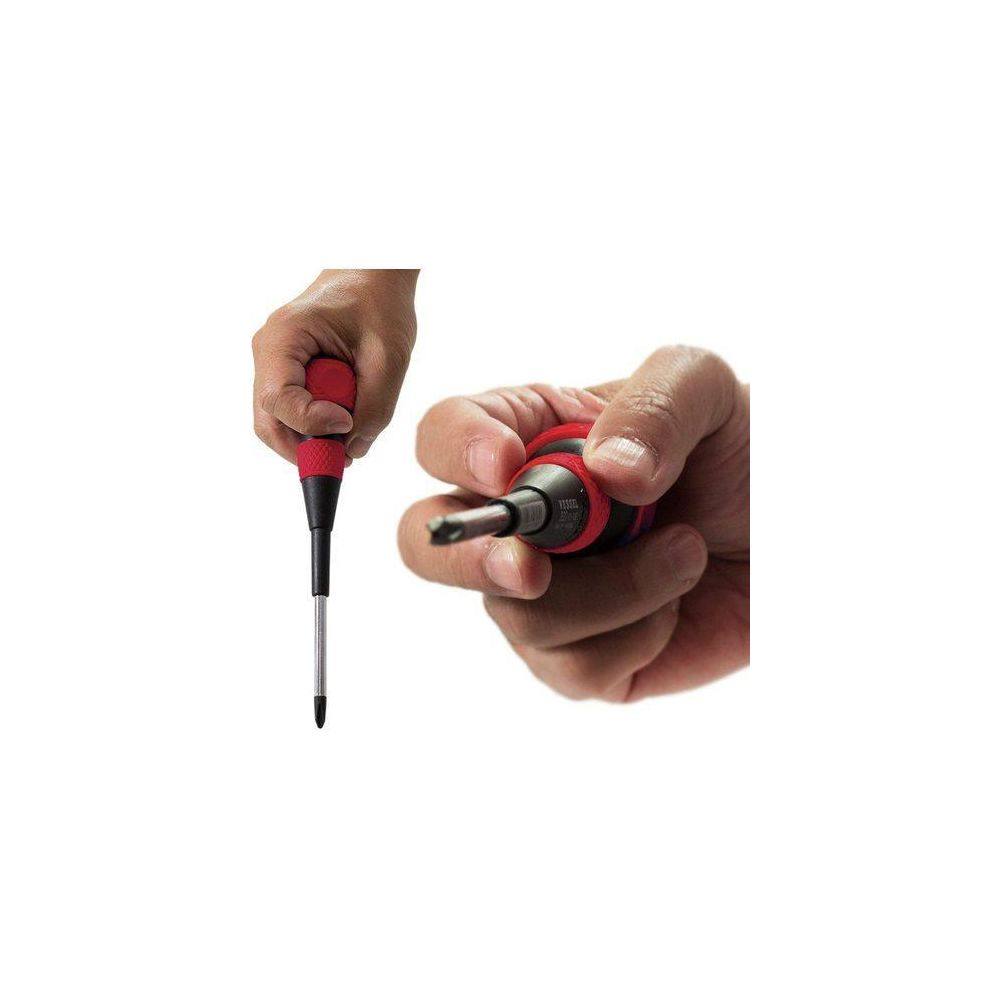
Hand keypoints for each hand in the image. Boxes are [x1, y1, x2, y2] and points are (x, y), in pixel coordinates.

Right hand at [252, 269, 417, 461]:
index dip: (312, 423)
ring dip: (314, 437)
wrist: (374, 275)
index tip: (348, 421)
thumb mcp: (390, 357)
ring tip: (353, 423)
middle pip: (268, 422)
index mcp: (284, 337)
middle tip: (346, 457)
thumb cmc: (381, 304)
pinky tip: (348, 411)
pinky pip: (293, 414)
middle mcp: (269, 353)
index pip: (278, 400)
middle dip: (305, 448)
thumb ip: (376, 407)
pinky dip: (318, 425)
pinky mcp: (288, 375)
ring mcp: (274, 366)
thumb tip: (354, 450)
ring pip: (279, 423)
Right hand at [398, 347, 748, 701]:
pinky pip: (572, 669)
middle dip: (468, 558)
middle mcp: (523, 518)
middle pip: (427, 543)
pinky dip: (635, 635)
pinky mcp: (585, 657)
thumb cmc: (748, 447)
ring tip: (686, 553)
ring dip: (613, 590)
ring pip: (516, 615)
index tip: (507, 466)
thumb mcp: (707, 391)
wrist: (800, 530)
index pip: (444, 437)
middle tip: (530, 567)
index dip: (457, 452)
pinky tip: (676, 603)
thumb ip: (654, 407)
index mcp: (530, 437)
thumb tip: (605, 474)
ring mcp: (548, 592)